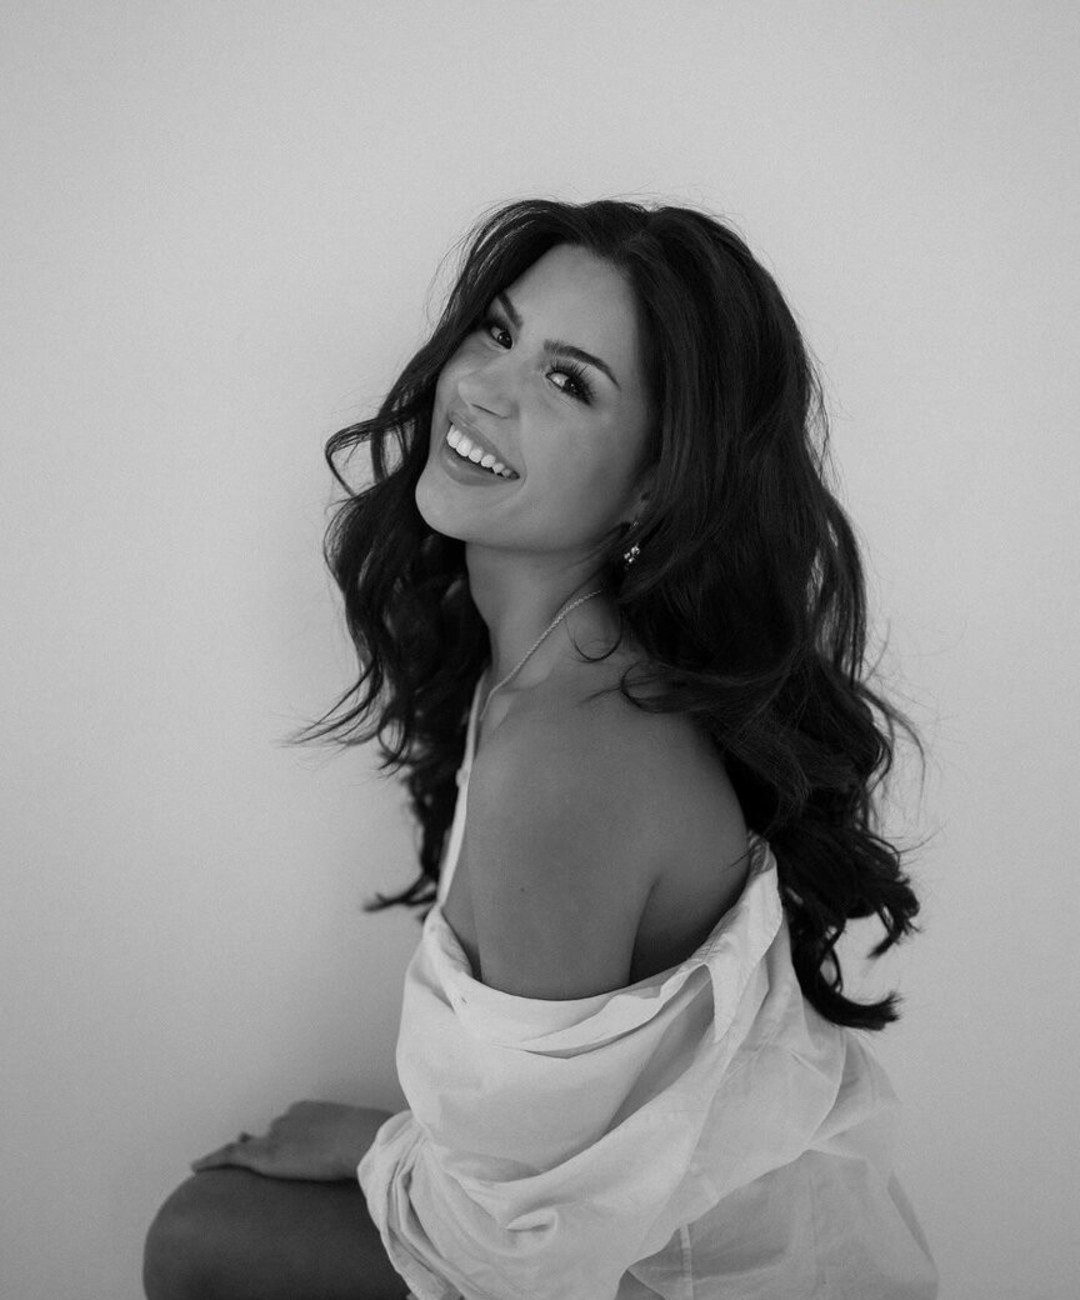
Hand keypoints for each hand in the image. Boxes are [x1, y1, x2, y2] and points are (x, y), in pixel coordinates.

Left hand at [190, 1101, 394, 1181]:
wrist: (358, 1138)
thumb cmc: (367, 1137)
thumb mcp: (358, 1132)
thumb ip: (350, 1137)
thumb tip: (361, 1146)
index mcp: (308, 1108)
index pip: (289, 1122)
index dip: (283, 1135)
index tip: (279, 1141)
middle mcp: (287, 1116)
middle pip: (271, 1133)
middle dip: (268, 1142)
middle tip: (258, 1149)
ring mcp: (275, 1134)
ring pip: (256, 1145)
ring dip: (250, 1152)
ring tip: (228, 1156)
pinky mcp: (264, 1155)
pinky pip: (230, 1156)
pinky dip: (212, 1159)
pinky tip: (195, 1166)